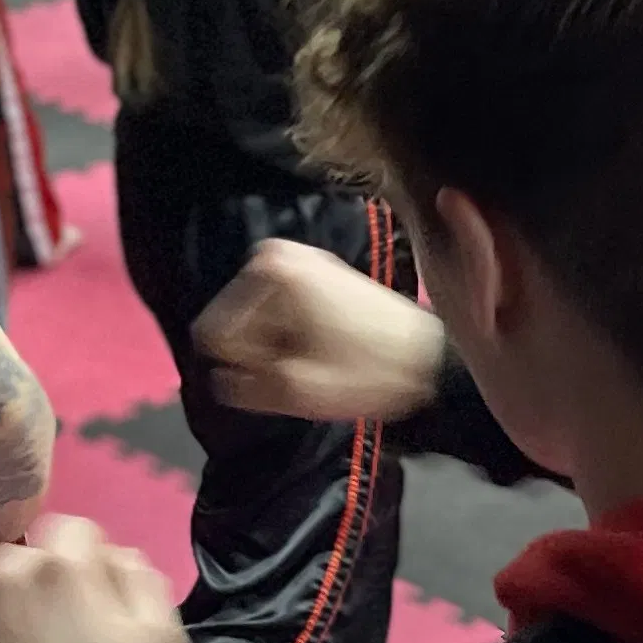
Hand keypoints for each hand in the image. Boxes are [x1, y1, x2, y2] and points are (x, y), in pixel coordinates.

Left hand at [0, 516, 186, 642]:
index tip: (90, 588)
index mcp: (64, 567)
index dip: (82, 557)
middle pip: (10, 557)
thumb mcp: (161, 636)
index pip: (69, 529)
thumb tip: (116, 557)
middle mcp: (5, 580)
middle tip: (44, 623)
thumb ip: (140, 580)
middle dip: (25, 580)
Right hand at [195, 239, 447, 421]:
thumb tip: (221, 380)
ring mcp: (297, 258)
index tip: (286, 372)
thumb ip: (242, 387)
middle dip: (261, 353)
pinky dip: (292, 334)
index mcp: (268, 271)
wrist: (426, 357)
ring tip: (316, 358)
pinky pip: (278, 311)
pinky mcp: (315, 271)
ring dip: (276, 347)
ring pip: (255, 319)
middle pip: (235, 322)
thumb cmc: (364, 373)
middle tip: (304, 367)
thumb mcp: (295, 390)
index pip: (216, 335)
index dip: (247, 367)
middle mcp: (275, 253)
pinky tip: (323, 346)